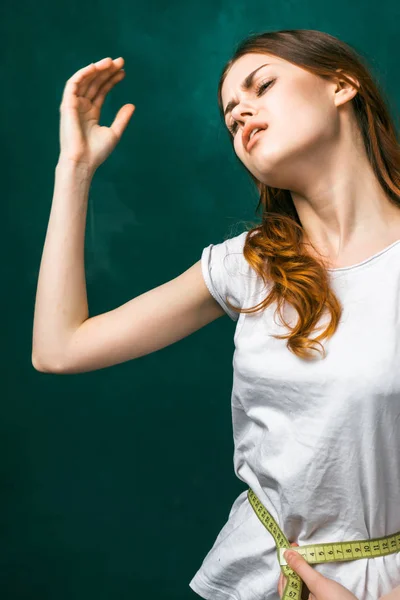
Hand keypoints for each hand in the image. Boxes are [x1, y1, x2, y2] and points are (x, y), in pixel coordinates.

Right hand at [59, 56, 134, 172]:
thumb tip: (132, 105)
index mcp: (91, 113)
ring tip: (110, 62)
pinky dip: (83, 74)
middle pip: (95, 83)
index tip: (123, 72)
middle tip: (120, 62)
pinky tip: (95, 67)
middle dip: (106, 71)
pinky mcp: (67, 104)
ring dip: (97, 69)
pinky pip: (73, 84)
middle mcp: (82, 107)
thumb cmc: (97, 152)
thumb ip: (122, 118)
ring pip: (85, 81)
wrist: (83, 161)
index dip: (112, 80)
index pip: (102, 91)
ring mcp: (74, 105)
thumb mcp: (114, 133)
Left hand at [278, 542, 358, 599]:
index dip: (285, 566)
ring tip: (302, 556)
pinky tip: (309, 569)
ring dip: (299, 571)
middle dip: (292, 566)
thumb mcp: (318, 583)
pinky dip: (307, 577)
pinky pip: (307, 589)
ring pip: (299, 586)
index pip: (283, 585)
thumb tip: (287, 553)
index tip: (288, 550)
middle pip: (290, 585)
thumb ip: (301, 568)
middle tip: (296, 550)